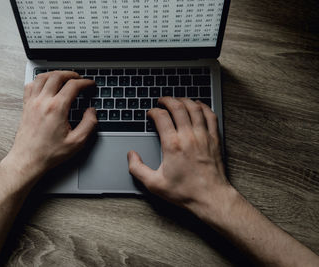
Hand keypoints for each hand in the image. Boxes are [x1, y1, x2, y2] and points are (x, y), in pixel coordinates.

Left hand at [2, 71, 96, 188]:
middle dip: (71, 74)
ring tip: (64, 77)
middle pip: (57, 76)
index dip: (85, 82)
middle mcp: (43, 102)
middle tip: (79, 79)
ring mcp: (32, 103)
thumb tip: (92, 112)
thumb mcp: (76, 142)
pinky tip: (45, 84)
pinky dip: (39, 80)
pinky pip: (31, 85)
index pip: (73, 86)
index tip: (90, 84)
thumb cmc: (49, 153)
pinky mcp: (26, 106)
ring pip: (42, 77)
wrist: (28, 160)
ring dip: (55, 74)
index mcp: (57, 108)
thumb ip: (89, 124)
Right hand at [127, 97, 230, 214]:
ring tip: (177, 100)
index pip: (161, 117)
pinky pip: (210, 116)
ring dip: (184, 100)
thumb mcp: (154, 184)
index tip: (151, 113)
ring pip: (194, 108)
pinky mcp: (214, 140)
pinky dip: (203, 107)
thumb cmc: (185, 192)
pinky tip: (198, 106)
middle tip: (162, 100)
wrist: (210, 198)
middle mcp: (188, 136)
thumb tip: (131, 155)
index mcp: (172, 145)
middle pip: (178, 107)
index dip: (153, 112)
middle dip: (167, 100)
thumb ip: (137, 169)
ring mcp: (203, 136)